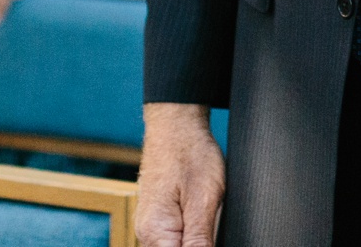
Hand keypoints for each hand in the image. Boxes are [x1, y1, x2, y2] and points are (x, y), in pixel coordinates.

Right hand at [136, 102, 224, 246]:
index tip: (211, 231)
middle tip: (212, 215)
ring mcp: (153, 228)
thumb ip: (200, 239)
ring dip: (199, 237)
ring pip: (179, 245)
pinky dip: (194, 230)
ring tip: (208, 210)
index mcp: (156, 234)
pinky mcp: (161, 220)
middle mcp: (148, 236)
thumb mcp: (204, 198)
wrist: (176, 125)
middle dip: (201, 242)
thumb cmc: (190, 153)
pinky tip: (204, 213)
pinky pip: (177, 237)